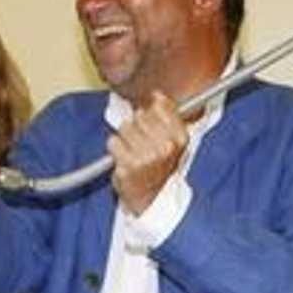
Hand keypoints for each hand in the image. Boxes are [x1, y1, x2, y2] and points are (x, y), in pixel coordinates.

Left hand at [109, 91, 188, 214]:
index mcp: (179, 137)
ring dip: (125, 138)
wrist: (151, 197)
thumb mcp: (173, 140)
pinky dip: (115, 150)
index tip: (151, 124)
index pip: (158, 105)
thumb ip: (168, 115)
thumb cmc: (159, 167)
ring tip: (133, 151)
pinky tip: (124, 159)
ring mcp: (146, 156)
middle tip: (142, 143)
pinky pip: (113, 142)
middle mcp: (165, 147)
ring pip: (124, 127)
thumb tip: (157, 95)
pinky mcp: (128, 165)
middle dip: (137, 126)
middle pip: (139, 115)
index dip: (150, 113)